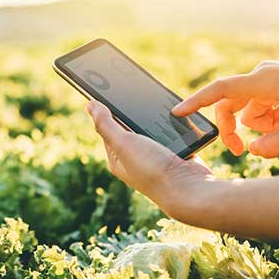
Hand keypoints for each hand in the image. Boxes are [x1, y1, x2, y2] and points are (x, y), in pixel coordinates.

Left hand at [86, 100, 211, 217]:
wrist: (188, 188)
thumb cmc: (152, 169)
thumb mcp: (123, 143)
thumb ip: (106, 124)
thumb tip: (89, 105)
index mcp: (117, 158)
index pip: (107, 129)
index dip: (107, 110)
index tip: (109, 90)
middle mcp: (134, 158)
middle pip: (129, 128)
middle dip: (131, 112)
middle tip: (132, 91)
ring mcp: (154, 156)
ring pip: (150, 129)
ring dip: (151, 118)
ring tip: (151, 100)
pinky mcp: (172, 153)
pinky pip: (167, 132)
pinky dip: (168, 124)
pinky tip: (170, 113)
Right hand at [172, 61, 278, 157]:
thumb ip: (275, 145)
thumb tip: (251, 151)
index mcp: (265, 81)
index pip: (221, 90)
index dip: (196, 102)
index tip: (177, 112)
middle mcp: (261, 77)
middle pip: (230, 105)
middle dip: (233, 129)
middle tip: (240, 151)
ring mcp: (268, 80)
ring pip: (248, 110)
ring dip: (262, 126)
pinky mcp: (274, 85)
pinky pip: (261, 107)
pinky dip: (271, 120)